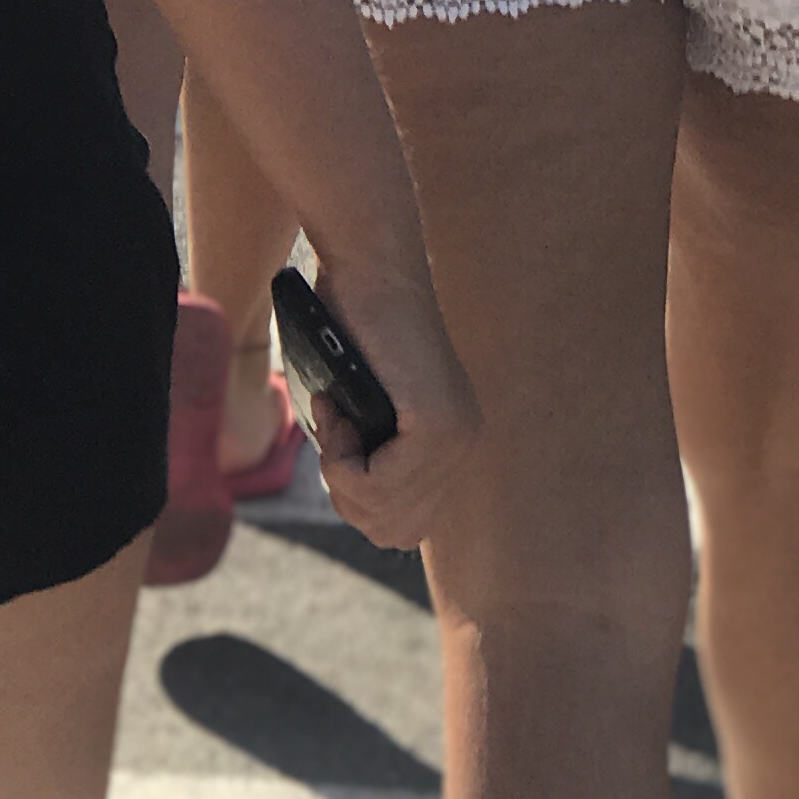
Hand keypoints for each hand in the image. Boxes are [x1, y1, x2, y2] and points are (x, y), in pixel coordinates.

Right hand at [302, 262, 479, 552]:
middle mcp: (465, 444)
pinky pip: (378, 484)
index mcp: (453, 446)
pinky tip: (336, 411)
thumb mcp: (366, 408)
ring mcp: (456, 436)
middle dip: (346, 495)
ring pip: (383, 512)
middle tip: (334, 431)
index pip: (405, 526)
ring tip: (335, 415)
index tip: (338, 447)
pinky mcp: (436, 422)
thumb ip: (375, 454)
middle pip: (394, 529)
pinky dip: (340, 457)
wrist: (369, 269)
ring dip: (339, 471)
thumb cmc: (352, 329)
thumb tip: (363, 509)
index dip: (356, 501)